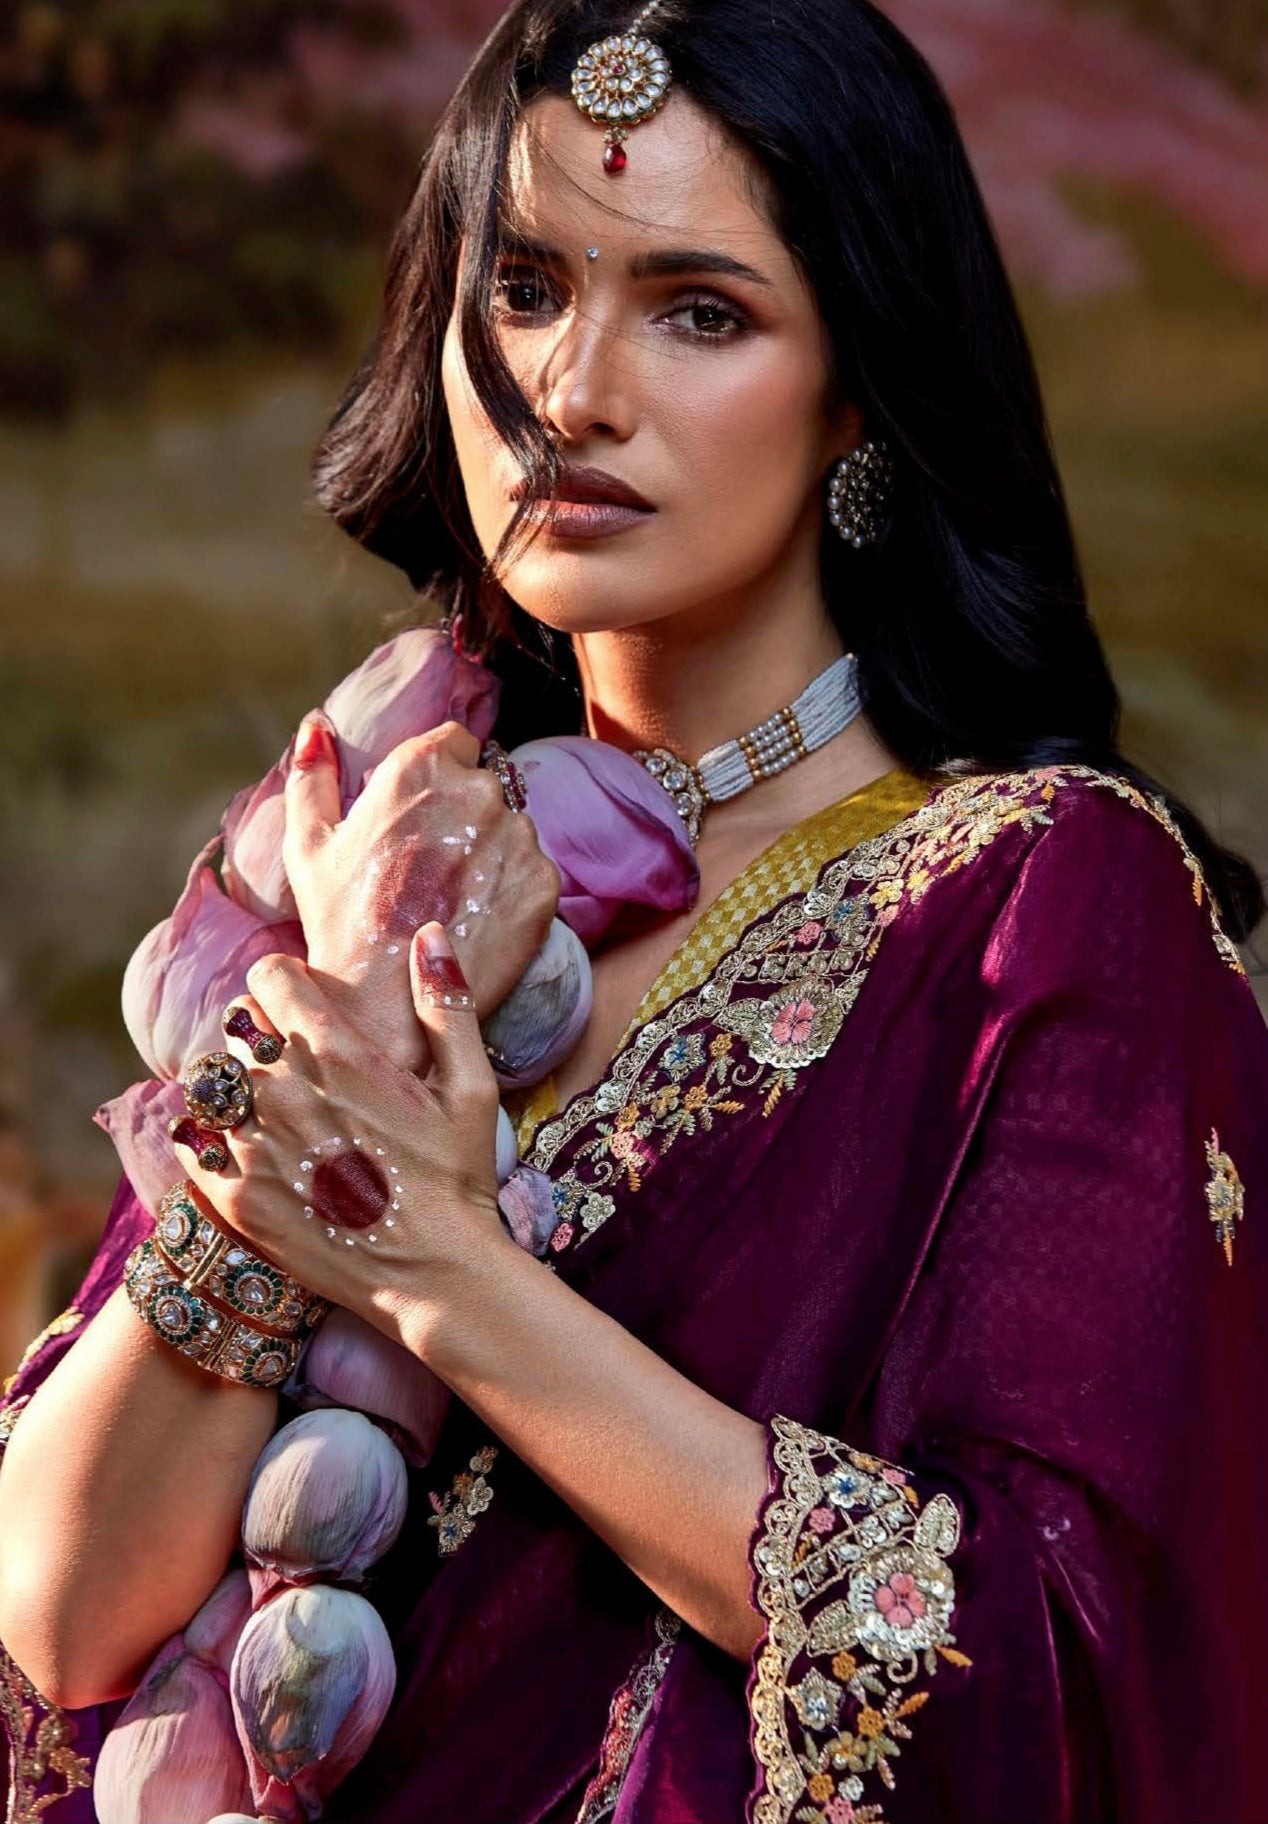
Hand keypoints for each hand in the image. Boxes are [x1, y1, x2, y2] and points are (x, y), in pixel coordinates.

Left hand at [174, 925, 511, 1349]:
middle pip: (238, 1028)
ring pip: (211, 1082)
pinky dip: (208, 1136)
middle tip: (297, 1068)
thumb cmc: (458, 1178)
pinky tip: (243, 1148)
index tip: (305, 1006)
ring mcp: (251, 1144)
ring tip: (270, 1111)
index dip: (287, 986)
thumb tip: (431, 933)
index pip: (269, 978)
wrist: (433, 1275)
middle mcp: (282, 1090)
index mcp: (337, 1052)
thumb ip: (446, 1004)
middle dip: (264, 1037)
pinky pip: (191, 1139)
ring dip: (235, 1087)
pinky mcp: (232, 1196)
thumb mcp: (471, 1087)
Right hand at [284, 714, 558, 1071]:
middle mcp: (479, 791)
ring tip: (453, 897)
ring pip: (512, 828)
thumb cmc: (339, 922)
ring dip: (491, 851)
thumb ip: (313, 774)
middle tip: (432, 866)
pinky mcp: (543, 883)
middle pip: (486, 785)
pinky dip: (512, 889)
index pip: (457, 740)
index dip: (440, 774)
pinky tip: (478, 918)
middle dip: (464, 815)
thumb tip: (318, 724)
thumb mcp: (308, 844)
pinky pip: (533, 870)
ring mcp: (516, 837)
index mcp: (422, 768)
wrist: (386, 1005)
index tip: (424, 814)